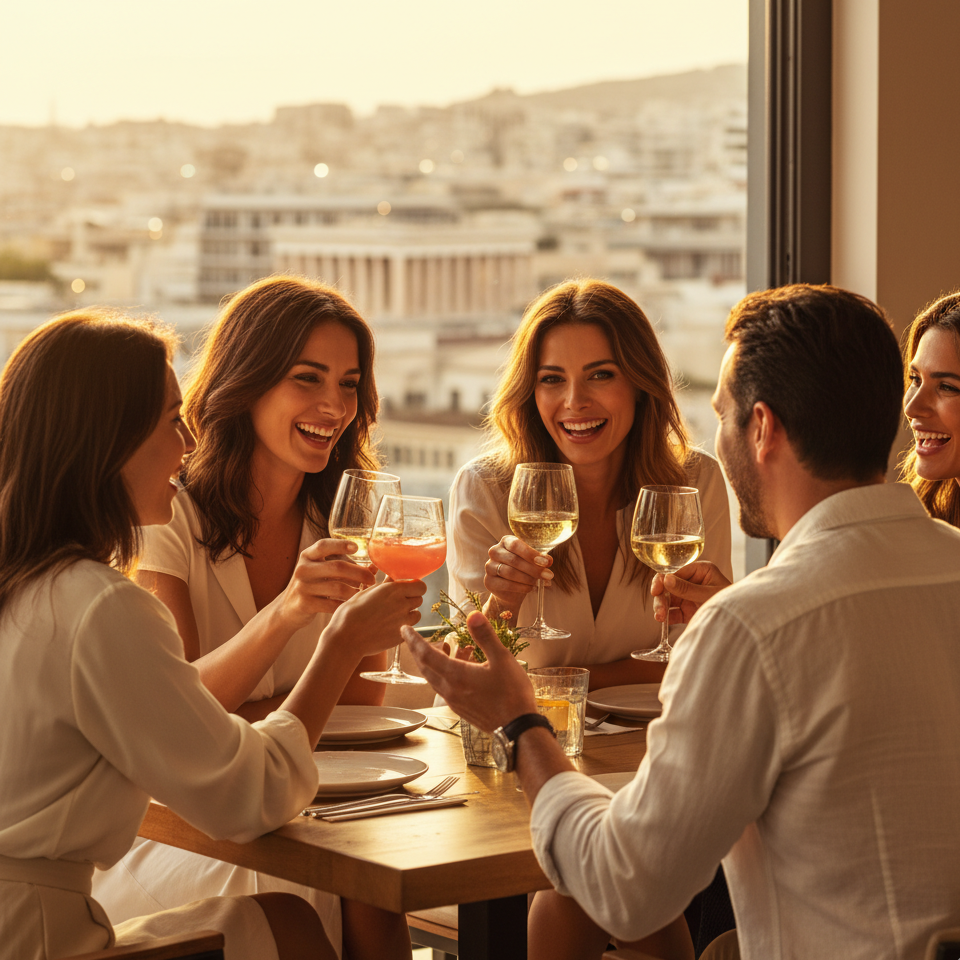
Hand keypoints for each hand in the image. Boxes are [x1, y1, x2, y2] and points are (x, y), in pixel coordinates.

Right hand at [278, 538, 375, 630]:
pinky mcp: (305, 604)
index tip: (357, 548)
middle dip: (359, 573)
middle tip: (372, 579)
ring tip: (365, 593)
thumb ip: (345, 566)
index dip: (341, 545)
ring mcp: (302, 587)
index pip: (323, 545)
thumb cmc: (313, 585)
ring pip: (337, 587)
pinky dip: (346, 604)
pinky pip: (332, 604)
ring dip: (355, 591)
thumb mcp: (322, 571)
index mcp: (307, 556)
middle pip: (337, 567)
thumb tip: (374, 567)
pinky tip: (353, 605)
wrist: (288, 609)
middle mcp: (303, 569)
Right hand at [325, 577, 424, 657]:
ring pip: (417, 615)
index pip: (420, 586)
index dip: (415, 587)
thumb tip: (392, 579)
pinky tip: (389, 627)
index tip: (406, 589)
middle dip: (411, 599)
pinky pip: (409, 628)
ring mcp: (403, 622)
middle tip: (397, 603)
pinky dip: (403, 627)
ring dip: (409, 614)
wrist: (346, 638)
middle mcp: (402, 604)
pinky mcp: (401, 636)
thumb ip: (384, 586)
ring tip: (393, 616)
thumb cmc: (350, 613)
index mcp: (394, 590)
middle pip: (419, 599)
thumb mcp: (365, 593)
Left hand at [404, 612, 535, 732]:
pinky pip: (444, 686)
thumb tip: (473, 615)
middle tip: (413, 637)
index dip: (413, 640)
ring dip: (432, 661)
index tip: (404, 629)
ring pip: (434, 677)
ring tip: (446, 647)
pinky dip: (444, 672)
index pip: (425, 654)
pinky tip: (462, 666)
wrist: (518, 729)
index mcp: (456, 675)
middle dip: (417, 650)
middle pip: (425, 667)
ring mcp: (454, 701)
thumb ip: (485, 636)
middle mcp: (449, 689)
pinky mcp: (461, 708)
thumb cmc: (512, 694)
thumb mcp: (502, 659)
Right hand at [484, 535, 552, 608]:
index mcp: (506, 541)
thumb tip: (548, 560)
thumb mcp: (533, 562)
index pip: (516, 544)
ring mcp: (489, 566)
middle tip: (548, 575)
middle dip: (534, 569)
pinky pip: (506, 584)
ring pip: (510, 572)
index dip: (531, 554)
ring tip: (540, 583)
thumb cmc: (523, 570)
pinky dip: (521, 587)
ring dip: (528, 579)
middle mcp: (495, 551)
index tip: (546, 562)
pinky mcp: (488, 581)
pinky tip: (531, 589)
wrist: (511, 590)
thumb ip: (540, 559)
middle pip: (514, 559)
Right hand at [651, 561, 731, 624]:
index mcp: (700, 570)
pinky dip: (666, 617)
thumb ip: (687, 588)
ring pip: (668, 599)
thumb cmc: (732, 604)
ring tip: (660, 618)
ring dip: (661, 608)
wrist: (743, 625)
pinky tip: (664, 622)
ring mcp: (689, 596)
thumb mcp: (709, 594)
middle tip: (659, 610)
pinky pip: (673, 612)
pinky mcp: (688, 610)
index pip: (675, 572)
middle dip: (661, 597)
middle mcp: (692, 581)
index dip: (662, 581)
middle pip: (668, 586)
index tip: (656, 591)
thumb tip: (666, 579)